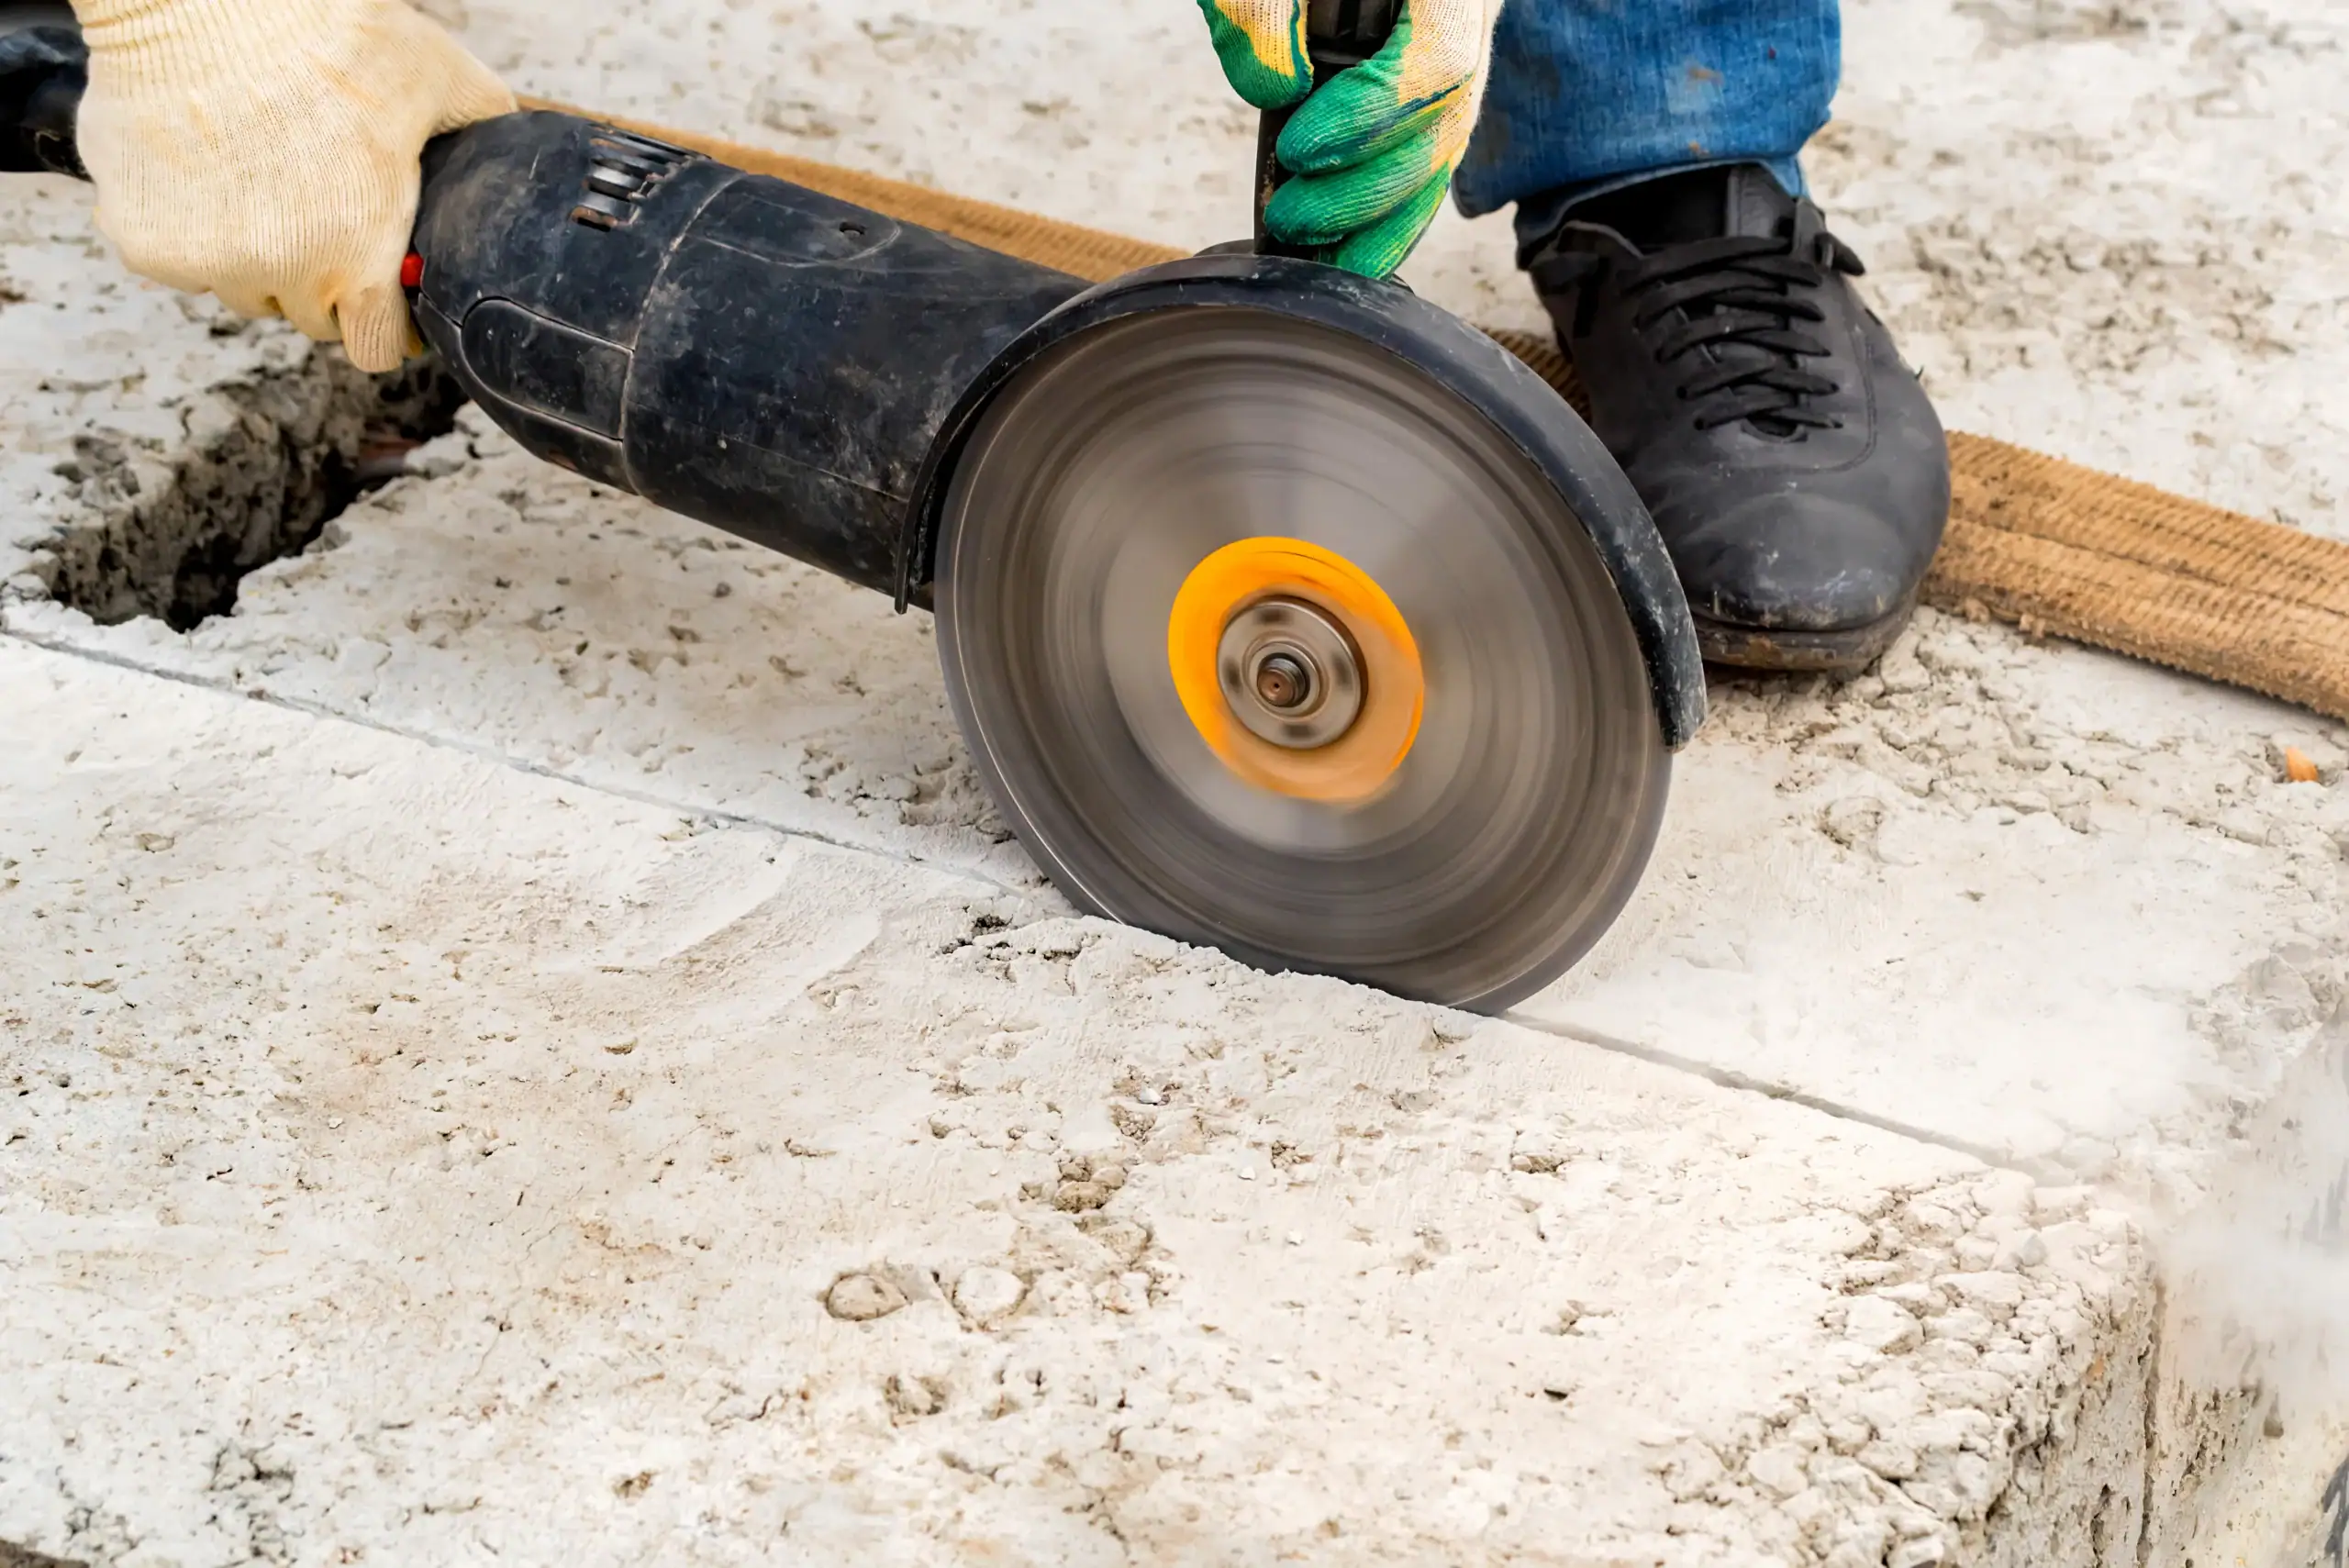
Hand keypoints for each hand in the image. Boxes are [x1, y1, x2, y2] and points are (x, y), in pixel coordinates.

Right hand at [72, 0, 513, 371]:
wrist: (204, 1)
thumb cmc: (325, 33)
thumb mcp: (440, 79)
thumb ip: (482, 127)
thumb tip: (518, 149)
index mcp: (358, 254)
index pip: (376, 349)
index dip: (387, 331)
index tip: (386, 307)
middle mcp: (282, 272)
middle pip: (309, 318)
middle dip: (323, 281)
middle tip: (323, 217)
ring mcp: (207, 262)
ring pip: (243, 290)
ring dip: (257, 258)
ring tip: (266, 186)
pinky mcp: (144, 243)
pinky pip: (179, 263)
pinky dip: (192, 232)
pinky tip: (210, 175)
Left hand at [1196, 0, 1497, 276]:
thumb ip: (1258, 5)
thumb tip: (1272, 89)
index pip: (1440, 61)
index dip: (1371, 119)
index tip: (1299, 149)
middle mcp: (1470, 10)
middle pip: (1449, 121)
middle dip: (1369, 189)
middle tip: (1291, 216)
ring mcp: (1460, 44)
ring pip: (1447, 149)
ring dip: (1383, 218)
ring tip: (1315, 250)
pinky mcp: (1432, 78)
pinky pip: (1429, 152)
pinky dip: (1390, 208)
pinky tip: (1346, 244)